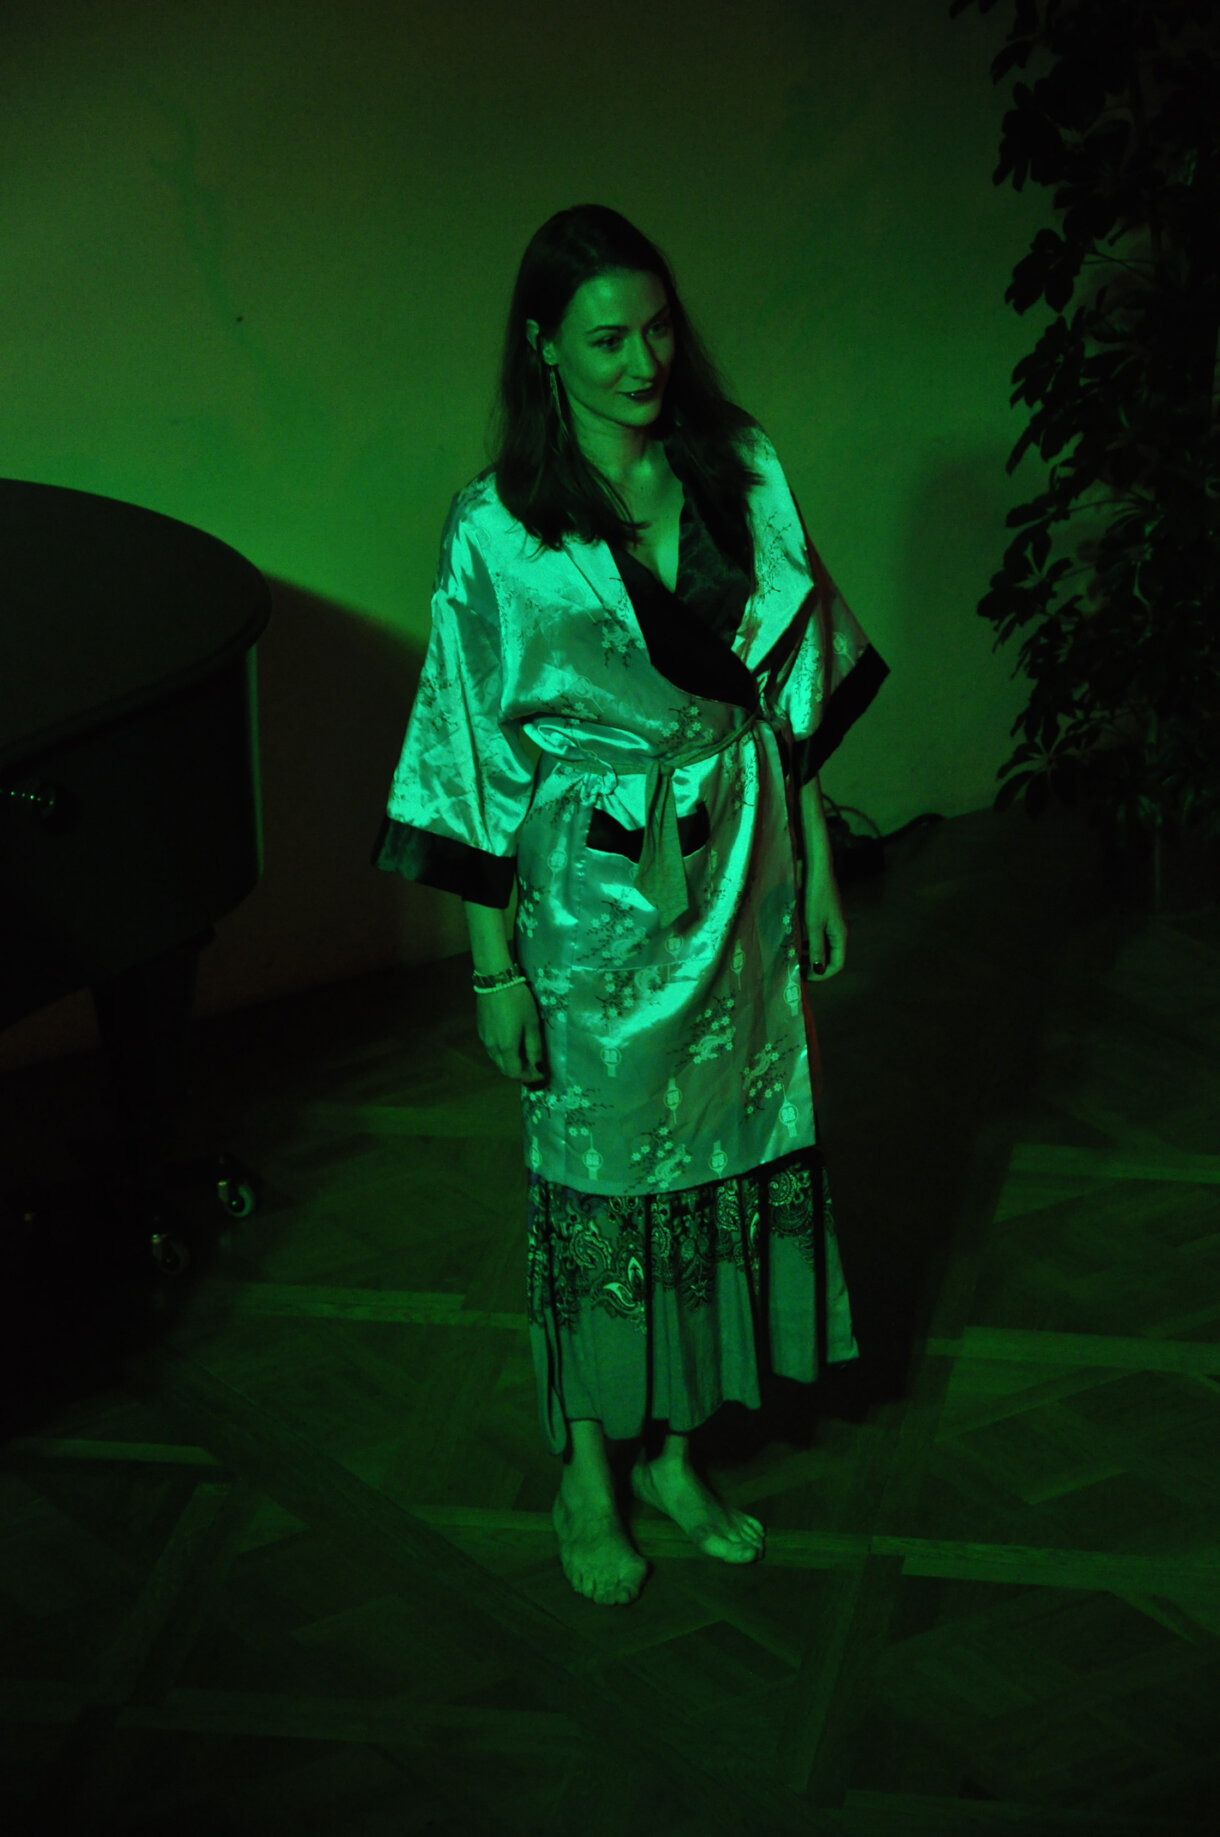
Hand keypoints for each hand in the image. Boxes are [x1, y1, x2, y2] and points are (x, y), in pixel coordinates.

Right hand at [475, 979, 547, 1083]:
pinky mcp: (480, 1030)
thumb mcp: (532, 1024)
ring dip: (510, 1062)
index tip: (540, 1072)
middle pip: (504, 1069)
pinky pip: (491, 1049)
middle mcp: (492, 1047)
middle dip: (520, 1071)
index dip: (528, 1077)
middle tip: (534, 1064)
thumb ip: (534, 1048)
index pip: (515, 1074)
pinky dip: (502, 1052)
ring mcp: (484, 1039)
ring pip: (497, 1060)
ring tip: (524, 1053)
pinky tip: (511, 1040)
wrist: (495, 980)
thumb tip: (538, 1068)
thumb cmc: (518, 1001)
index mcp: (506, 1047)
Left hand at [802, 857, 847, 979]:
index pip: (837, 964)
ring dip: (810, 956)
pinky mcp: (824, 918)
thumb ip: (816, 948)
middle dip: (815, 966)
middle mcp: (839, 932)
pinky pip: (818, 938)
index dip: (823, 975)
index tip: (805, 977)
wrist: (817, 872)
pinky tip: (795, 944)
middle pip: (831, 958)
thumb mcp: (813, 925)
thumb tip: (819, 971)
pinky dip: (808, 944)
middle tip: (797, 970)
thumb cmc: (816, 897)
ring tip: (794, 958)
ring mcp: (832, 925)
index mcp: (840, 935)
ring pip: (823, 948)